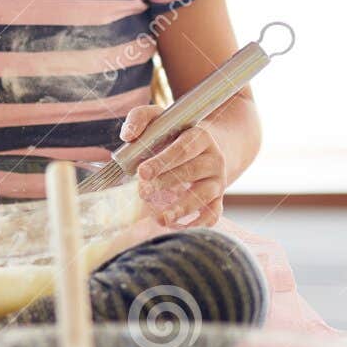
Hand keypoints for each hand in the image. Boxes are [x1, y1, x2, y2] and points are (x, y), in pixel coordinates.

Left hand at [119, 105, 227, 226]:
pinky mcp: (218, 198)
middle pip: (191, 171)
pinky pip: (214, 213)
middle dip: (166, 183)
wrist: (206, 148)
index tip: (142, 171)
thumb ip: (141, 119)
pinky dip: (199, 223)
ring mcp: (218, 180)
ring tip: (160, 218)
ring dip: (182, 207)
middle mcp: (213, 159)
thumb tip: (128, 135)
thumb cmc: (174, 134)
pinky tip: (178, 228)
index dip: (163, 161)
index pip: (183, 149)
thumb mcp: (160, 119)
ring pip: (204, 195)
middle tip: (142, 192)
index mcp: (200, 137)